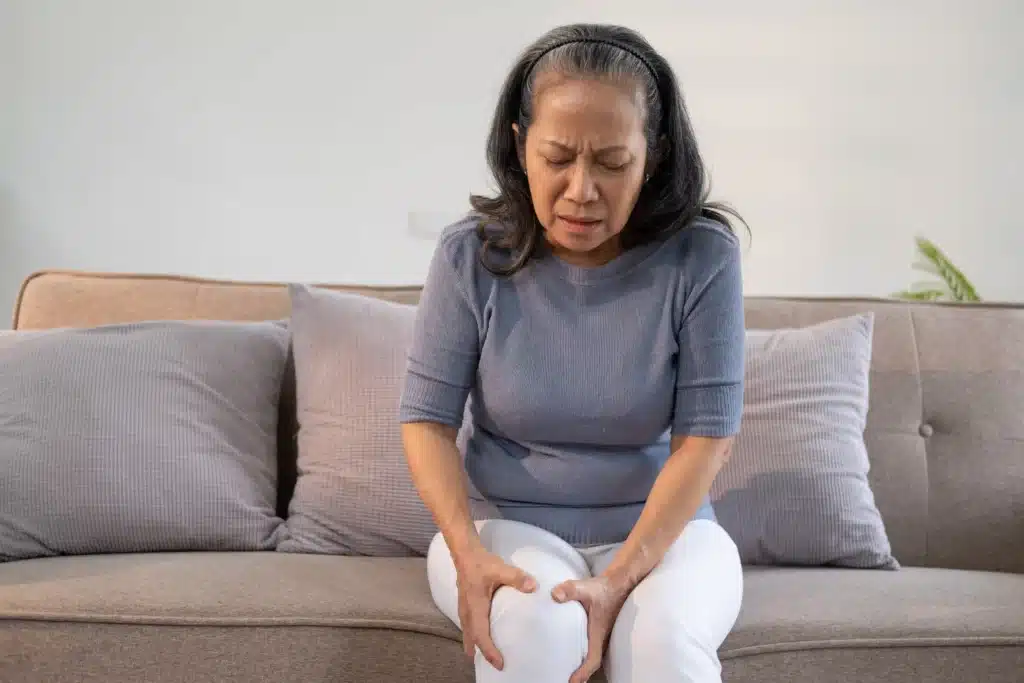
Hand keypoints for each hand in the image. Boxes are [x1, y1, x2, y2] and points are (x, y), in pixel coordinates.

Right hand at [454, 548, 536, 670]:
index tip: (500, 663)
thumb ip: (517, 577)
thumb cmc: (481, 562)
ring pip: (468, 633)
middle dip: (481, 654)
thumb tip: (534, 587)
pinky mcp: (465, 605)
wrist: (465, 553)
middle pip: (472, 639)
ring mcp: (464, 608)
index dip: (489, 651)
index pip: (481, 635)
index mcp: (475, 606)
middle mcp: (467, 611)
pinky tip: (480, 637)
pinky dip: (473, 636)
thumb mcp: (500, 568)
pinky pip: (468, 626)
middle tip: (494, 667)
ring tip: (485, 657)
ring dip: (475, 646)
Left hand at [552, 574, 632, 682]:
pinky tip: (567, 655)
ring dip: (579, 667)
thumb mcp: (587, 587)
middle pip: (590, 665)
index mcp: (598, 633)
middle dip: (578, 677)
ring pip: (590, 658)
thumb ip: (570, 590)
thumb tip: (555, 595)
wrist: (619, 583)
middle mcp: (600, 639)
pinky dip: (579, 656)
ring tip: (562, 674)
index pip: (592, 660)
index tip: (572, 682)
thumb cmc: (604, 588)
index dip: (582, 673)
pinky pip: (588, 649)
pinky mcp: (597, 631)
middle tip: (562, 681)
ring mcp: (600, 636)